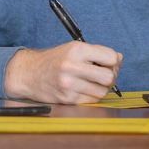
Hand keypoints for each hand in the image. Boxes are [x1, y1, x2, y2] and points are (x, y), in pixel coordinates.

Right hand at [4, 42, 122, 103]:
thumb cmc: (55, 59)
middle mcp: (72, 66)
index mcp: (76, 50)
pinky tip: (85, 88)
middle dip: (111, 76)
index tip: (108, 62)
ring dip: (102, 87)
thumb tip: (119, 59)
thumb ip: (98, 52)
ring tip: (93, 81)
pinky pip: (92, 100)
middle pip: (109, 77)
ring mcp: (69, 84)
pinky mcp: (67, 99)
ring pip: (102, 91)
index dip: (113, 61)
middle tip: (104, 74)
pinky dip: (92, 95)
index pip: (110, 57)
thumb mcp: (74, 48)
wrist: (29, 73)